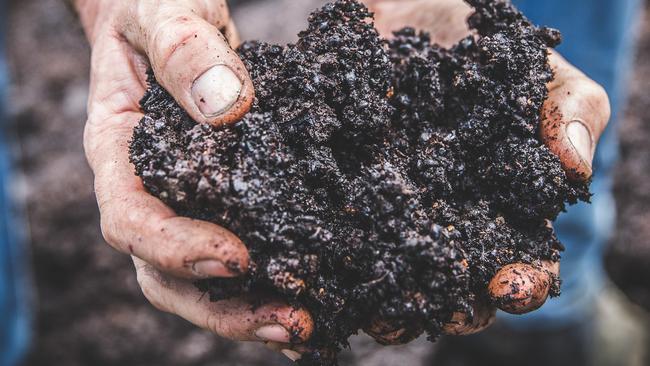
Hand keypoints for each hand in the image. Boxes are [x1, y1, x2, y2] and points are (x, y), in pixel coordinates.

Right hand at [77, 0, 312, 352]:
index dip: (177, 249)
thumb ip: (183, 49)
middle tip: (288, 322)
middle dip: (222, 308)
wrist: (171, 19)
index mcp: (119, 152)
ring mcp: (188, 202)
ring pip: (204, 281)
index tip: (235, 258)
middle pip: (166, 276)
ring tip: (309, 329)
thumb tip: (227, 107)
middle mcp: (151, 191)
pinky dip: (272, 284)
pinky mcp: (228, 201)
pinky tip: (319, 301)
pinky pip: (242, 254)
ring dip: (251, 311)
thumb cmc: (156, 9)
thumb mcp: (163, 11)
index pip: (132, 220)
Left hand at [361, 0, 609, 342]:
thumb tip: (575, 165)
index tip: (509, 286)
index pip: (522, 266)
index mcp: (498, 211)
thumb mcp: (533, 69)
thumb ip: (569, 109)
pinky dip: (327, 259)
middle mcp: (442, 225)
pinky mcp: (338, 196)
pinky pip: (331, 236)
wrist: (406, 15)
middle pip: (452, 289)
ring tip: (377, 308)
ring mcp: (387, 214)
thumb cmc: (479, 47)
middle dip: (447, 309)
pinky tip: (321, 268)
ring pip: (391, 278)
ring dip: (386, 302)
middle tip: (435, 311)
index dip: (522, 284)